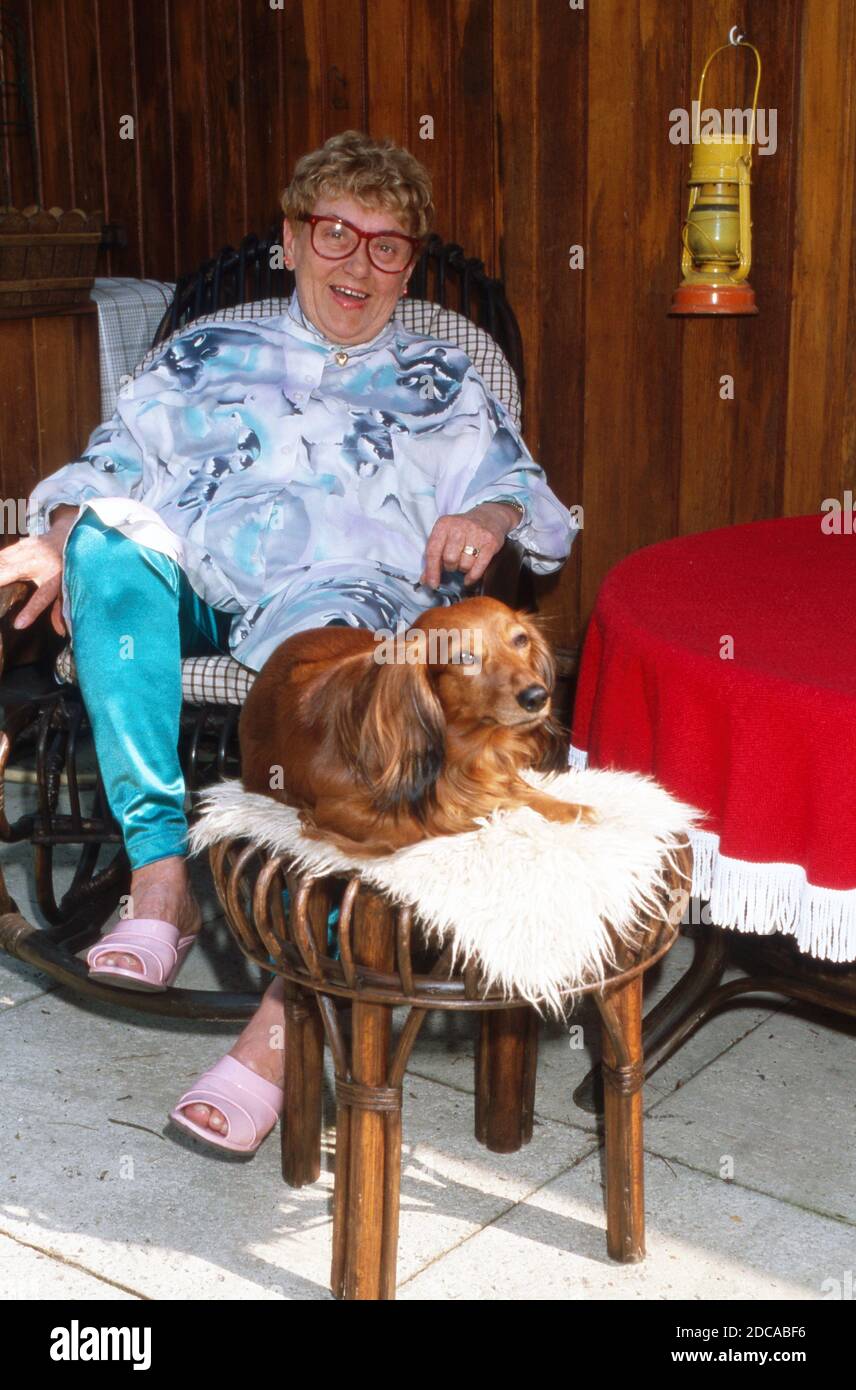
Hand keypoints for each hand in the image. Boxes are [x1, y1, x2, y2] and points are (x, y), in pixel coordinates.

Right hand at [0, 509, 76, 635]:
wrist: (71, 535)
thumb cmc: (68, 568)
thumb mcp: (68, 588)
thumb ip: (61, 608)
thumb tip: (60, 632)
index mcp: (54, 577)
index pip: (41, 598)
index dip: (30, 611)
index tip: (18, 624)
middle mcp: (40, 562)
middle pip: (8, 572)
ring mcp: (29, 550)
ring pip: (2, 560)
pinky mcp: (21, 544)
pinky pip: (2, 554)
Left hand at [420, 502, 521, 589]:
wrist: (489, 516)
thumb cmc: (462, 530)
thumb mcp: (445, 536)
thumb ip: (433, 557)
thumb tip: (426, 580)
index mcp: (444, 524)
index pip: (433, 551)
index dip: (431, 570)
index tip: (431, 584)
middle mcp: (459, 527)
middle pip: (450, 559)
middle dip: (450, 567)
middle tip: (453, 564)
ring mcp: (477, 534)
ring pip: (465, 565)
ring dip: (463, 569)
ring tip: (464, 562)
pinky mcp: (491, 542)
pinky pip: (479, 568)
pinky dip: (472, 577)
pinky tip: (469, 577)